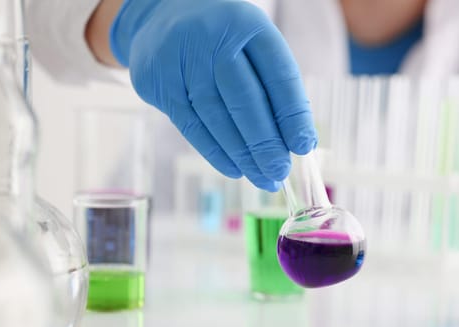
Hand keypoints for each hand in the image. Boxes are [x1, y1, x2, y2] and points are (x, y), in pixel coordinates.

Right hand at [109, 0, 316, 190]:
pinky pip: (190, 125)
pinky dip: (214, 152)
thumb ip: (273, 86)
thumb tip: (298, 141)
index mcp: (247, 24)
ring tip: (262, 178)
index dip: (292, 114)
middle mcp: (212, 38)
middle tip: (279, 172)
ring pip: (216, 118)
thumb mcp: (251, 44)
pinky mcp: (156, 80)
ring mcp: (180, 58)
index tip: (303, 146)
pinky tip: (234, 169)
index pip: (278, 75)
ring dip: (242, 155)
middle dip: (265, 143)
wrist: (161, 16)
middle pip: (244, 99)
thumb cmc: (221, 39)